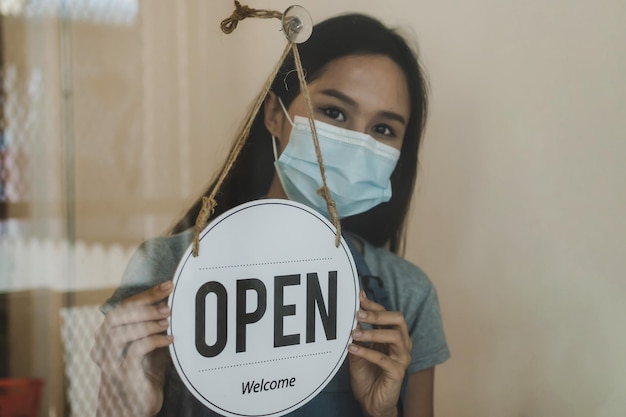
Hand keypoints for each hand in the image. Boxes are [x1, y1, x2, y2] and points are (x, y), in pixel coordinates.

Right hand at [91, 281, 173, 416]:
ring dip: (148, 324)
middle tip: (169, 306)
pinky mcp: (122, 374)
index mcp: (107, 334)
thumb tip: (171, 295)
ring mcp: (110, 361)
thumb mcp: (150, 340)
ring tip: (168, 322)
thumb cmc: (147, 368)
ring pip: (121, 333)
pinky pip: (135, 350)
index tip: (168, 286)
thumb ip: (154, 321)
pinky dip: (154, 340)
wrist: (140, 401)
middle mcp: (102, 346)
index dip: (146, 294)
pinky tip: (170, 339)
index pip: (123, 307)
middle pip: (116, 317)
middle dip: (145, 307)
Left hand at [348, 290, 411, 416]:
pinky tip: (353, 350)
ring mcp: (402, 358)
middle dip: (378, 314)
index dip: (373, 305)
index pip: (387, 314)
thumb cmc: (367, 375)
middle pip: (398, 320)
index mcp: (393, 336)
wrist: (371, 402)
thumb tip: (351, 313)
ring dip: (373, 332)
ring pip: (395, 337)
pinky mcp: (398, 373)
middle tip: (359, 313)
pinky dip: (368, 353)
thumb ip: (357, 334)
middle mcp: (401, 344)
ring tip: (354, 333)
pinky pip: (385, 360)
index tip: (358, 297)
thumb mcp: (357, 350)